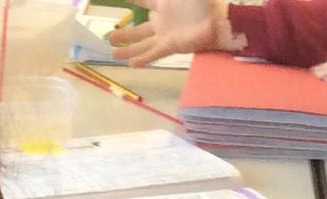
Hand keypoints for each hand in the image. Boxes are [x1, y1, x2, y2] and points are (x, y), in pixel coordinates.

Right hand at [110, 0, 232, 63]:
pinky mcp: (170, 46)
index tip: (118, 0)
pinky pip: (153, 54)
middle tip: (109, 37)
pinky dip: (142, 58)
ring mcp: (165, 35)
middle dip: (125, 34)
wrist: (216, 20)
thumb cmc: (201, 2)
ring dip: (127, 48)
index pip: (143, 0)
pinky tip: (131, 65)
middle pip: (139, 29)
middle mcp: (162, 21)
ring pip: (142, 43)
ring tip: (112, 53)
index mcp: (164, 4)